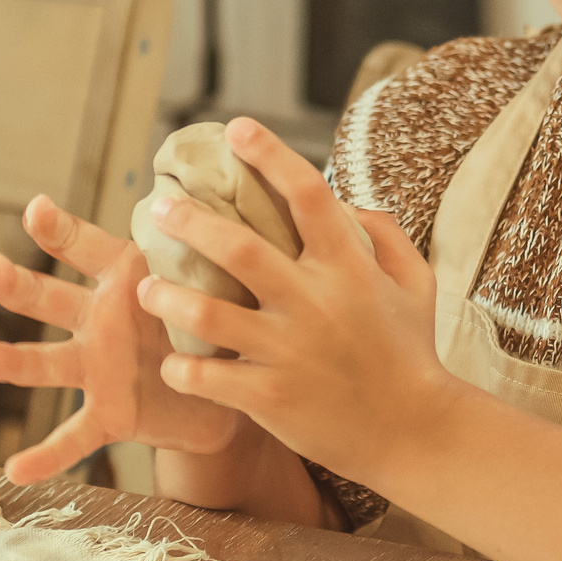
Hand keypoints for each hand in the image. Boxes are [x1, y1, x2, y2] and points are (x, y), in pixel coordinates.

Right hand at [0, 195, 243, 483]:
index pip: (85, 247)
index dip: (60, 229)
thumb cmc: (215, 319)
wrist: (232, 387)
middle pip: (49, 299)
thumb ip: (207, 252)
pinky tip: (15, 471)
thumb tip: (218, 205)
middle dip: (18, 285)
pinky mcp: (108, 414)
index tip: (36, 209)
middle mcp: (98, 319)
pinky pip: (73, 438)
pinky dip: (45, 457)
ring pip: (47, 363)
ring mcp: (96, 368)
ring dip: (12, 361)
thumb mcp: (214, 282)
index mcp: (125, 278)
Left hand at [136, 118, 457, 480]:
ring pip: (210, 313)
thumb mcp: (415, 285)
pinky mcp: (271, 396)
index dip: (271, 154)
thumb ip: (385, 235)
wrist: (414, 432)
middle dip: (190, 222)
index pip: (307, 194)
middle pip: (239, 248)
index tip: (237, 128)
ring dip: (169, 296)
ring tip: (146, 286)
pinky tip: (173, 361)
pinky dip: (183, 367)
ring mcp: (289, 351)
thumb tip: (345, 200)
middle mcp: (315, 302)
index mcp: (349, 267)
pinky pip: (208, 377)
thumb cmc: (411, 352)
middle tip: (158, 209)